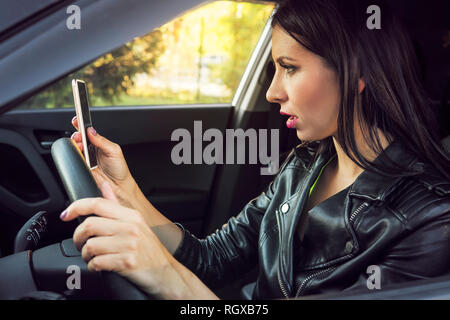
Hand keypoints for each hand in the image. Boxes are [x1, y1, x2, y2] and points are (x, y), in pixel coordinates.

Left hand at [60, 182, 178, 297]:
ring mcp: (130, 245)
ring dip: (85, 254)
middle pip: (90, 225)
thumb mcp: (136, 224)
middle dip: (77, 237)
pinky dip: (93, 267)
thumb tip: (104, 185)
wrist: (165, 272)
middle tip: (80, 243)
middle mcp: (131, 228)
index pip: (98, 204)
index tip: (66, 215)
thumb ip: (116, 205)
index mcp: (131, 216)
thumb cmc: (149, 249)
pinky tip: (100, 266)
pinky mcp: (127, 262)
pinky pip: (97, 263)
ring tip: (92, 257)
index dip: (77, 207)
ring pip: (90, 246)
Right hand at [70, 116, 136, 209]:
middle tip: (79, 136)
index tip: (77, 119)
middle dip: (77, 134)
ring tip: (80, 144)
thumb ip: (102, 141)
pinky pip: (74, 158)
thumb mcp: (114, 151)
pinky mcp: (81, 166)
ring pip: (75, 147)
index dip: (82, 124)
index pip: (88, 131)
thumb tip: (91, 131)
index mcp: (100, 143)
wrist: (118, 186)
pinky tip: (77, 152)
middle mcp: (91, 149)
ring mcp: (85, 158)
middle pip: (79, 137)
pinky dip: (73, 154)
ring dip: (75, 143)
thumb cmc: (119, 169)